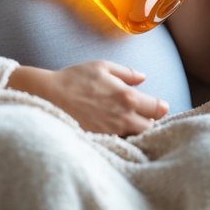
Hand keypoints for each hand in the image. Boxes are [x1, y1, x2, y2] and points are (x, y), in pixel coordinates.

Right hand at [8, 61, 168, 135]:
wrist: (49, 96)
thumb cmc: (75, 78)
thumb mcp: (102, 66)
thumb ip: (126, 73)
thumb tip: (143, 78)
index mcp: (127, 97)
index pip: (157, 109)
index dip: (160, 108)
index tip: (157, 106)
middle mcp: (123, 117)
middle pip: (150, 128)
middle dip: (150, 122)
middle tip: (143, 116)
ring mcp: (112, 132)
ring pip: (136, 138)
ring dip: (137, 132)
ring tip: (129, 124)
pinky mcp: (100, 140)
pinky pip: (119, 143)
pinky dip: (122, 139)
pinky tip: (116, 132)